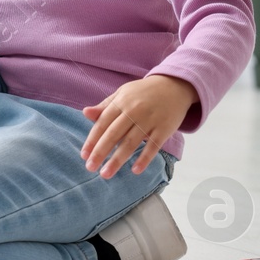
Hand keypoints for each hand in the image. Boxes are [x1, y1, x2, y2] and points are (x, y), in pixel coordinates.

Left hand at [80, 74, 197, 178]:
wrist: (174, 85)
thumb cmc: (143, 93)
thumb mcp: (123, 94)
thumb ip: (104, 106)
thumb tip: (85, 113)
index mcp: (122, 102)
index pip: (103, 123)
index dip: (92, 139)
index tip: (84, 155)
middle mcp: (134, 110)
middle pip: (114, 134)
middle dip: (100, 152)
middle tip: (90, 168)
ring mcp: (150, 120)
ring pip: (131, 142)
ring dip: (117, 160)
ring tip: (106, 174)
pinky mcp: (164, 128)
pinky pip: (153, 146)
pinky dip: (144, 158)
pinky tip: (135, 170)